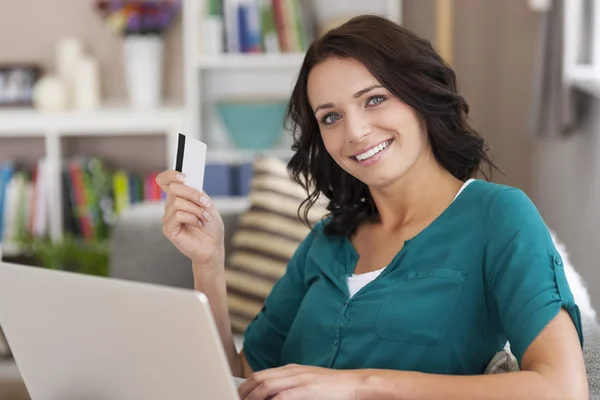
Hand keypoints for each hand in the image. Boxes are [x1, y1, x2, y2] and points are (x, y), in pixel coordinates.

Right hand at [156, 170, 224, 266]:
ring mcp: (168, 217)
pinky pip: (178, 215)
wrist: (214, 246)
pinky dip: (192, 218)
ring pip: (177, 202)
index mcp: (179, 197)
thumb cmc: (211, 226)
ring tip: (204, 218)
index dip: (170, 175)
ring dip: (196, 209)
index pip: (164, 181)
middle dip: (193, 194)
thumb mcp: (207, 204)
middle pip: (173, 188)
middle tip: (205, 204)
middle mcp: (171, 206)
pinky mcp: (168, 228)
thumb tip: (188, 180)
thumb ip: (196, 191)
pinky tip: (198, 225)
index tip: (184, 176)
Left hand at [238, 364, 363, 399]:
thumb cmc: (335, 389)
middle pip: (259, 379)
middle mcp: (292, 371)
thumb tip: (273, 397)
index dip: (246, 387)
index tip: (239, 397)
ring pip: (266, 386)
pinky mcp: (306, 390)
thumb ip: (290, 389)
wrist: (356, 385)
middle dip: (244, 393)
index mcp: (292, 370)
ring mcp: (299, 379)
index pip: (260, 375)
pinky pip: (281, 397)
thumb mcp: (308, 385)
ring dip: (253, 398)